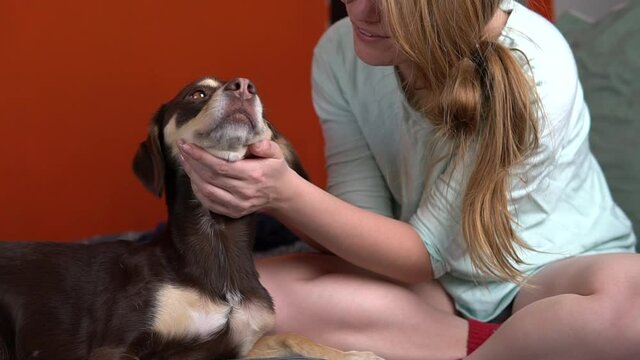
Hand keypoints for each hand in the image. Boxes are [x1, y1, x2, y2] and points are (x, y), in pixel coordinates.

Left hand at [178, 140, 292, 217]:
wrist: (281, 194)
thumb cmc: (275, 169)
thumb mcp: (276, 153)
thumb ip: (266, 146)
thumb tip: (252, 143)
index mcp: (254, 175)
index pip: (221, 166)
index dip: (201, 156)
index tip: (187, 144)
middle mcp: (244, 192)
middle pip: (210, 178)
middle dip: (192, 162)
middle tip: (182, 148)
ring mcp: (238, 205)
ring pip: (207, 191)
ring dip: (192, 175)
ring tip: (185, 160)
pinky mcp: (233, 212)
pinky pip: (209, 203)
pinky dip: (197, 190)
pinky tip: (193, 177)